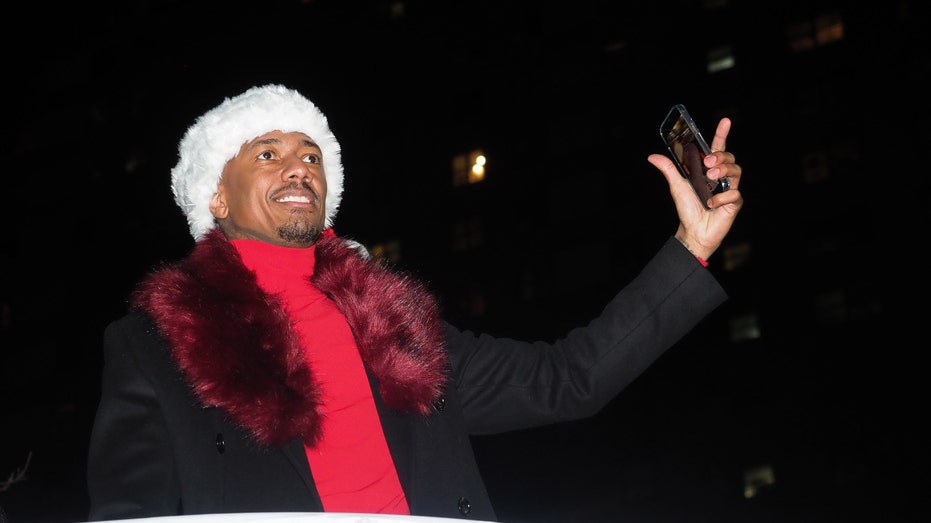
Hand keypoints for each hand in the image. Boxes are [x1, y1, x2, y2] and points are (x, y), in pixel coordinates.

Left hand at [647, 117, 742, 260]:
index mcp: (709, 170)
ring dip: (723, 171)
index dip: (722, 133)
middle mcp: (721, 177)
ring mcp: (729, 189)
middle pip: (730, 157)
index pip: (718, 148)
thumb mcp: (677, 185)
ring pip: (736, 171)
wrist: (693, 231)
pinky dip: (721, 197)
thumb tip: (652, 156)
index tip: (725, 121)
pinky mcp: (734, 203)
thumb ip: (669, 169)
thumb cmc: (688, 209)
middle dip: (720, 156)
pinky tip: (710, 203)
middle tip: (708, 163)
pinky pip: (734, 194)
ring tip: (710, 177)